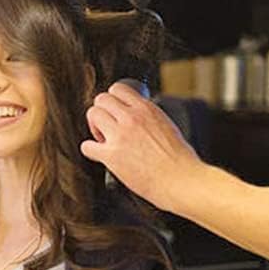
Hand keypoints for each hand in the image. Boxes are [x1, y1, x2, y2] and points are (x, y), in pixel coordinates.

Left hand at [81, 82, 203, 210]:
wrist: (181, 180)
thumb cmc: (179, 160)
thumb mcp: (167, 125)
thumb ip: (149, 117)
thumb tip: (138, 117)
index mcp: (147, 109)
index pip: (118, 89)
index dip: (114, 100)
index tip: (116, 111)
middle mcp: (132, 118)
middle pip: (101, 99)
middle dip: (102, 112)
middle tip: (108, 128)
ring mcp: (120, 136)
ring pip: (92, 114)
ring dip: (96, 127)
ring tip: (105, 140)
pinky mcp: (111, 156)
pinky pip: (87, 146)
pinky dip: (91, 150)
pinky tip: (100, 155)